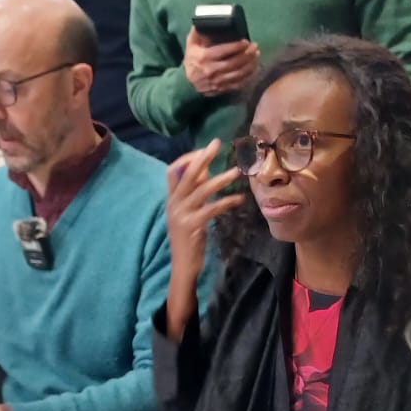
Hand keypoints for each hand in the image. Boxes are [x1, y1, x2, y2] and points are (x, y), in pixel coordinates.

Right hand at [165, 142, 244, 337]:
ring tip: (237, 172)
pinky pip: (210, 209)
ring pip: (200, 190)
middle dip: (202, 158)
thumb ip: (194, 195)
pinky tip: (239, 199)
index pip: (173, 170)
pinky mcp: (191, 226)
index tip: (206, 149)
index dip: (189, 158)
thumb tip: (205, 173)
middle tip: (217, 144)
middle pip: (186, 174)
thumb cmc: (188, 239)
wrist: (182, 266)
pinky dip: (226, 202)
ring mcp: (181, 215)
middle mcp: (173, 204)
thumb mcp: (188, 213)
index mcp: (171, 199)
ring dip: (220, 180)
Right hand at [183, 28, 259, 95]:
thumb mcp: (191, 45)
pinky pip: (239, 84)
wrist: (187, 84)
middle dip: (247, 54)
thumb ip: (197, 32)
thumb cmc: (191, 61)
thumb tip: (204, 20)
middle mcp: (212, 70)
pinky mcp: (223, 89)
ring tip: (256, 56)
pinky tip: (254, 69)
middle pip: (234, 63)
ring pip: (239, 74)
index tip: (246, 42)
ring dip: (251, 65)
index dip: (236, 46)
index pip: (223, 51)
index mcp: (204, 57)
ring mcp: (218, 82)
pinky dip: (249, 77)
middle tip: (255, 47)